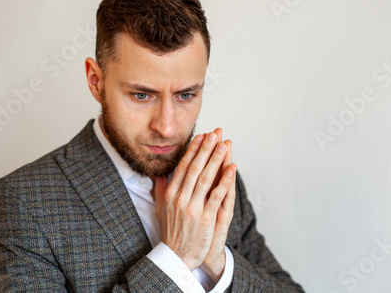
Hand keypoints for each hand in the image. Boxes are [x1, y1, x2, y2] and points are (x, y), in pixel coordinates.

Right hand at [154, 130, 236, 271]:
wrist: (176, 257)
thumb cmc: (170, 232)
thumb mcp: (160, 209)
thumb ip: (160, 190)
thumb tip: (158, 175)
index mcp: (170, 194)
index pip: (183, 167)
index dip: (193, 150)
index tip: (201, 136)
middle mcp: (180, 198)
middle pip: (194, 168)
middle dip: (205, 149)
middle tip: (215, 133)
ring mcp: (192, 208)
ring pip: (205, 178)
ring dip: (216, 160)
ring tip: (224, 145)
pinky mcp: (205, 218)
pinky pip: (216, 196)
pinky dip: (224, 181)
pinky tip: (231, 169)